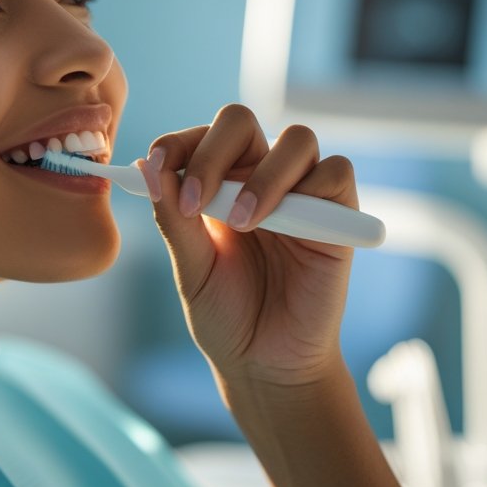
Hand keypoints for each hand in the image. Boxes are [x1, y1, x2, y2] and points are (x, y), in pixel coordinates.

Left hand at [137, 104, 358, 387]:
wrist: (264, 365)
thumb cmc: (225, 315)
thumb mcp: (190, 267)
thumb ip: (173, 217)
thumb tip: (147, 166)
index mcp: (219, 183)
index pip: (199, 136)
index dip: (176, 144)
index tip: (156, 169)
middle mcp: (260, 176)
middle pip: (240, 121)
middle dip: (212, 152)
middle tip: (196, 202)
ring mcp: (302, 192)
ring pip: (296, 138)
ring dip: (262, 174)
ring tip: (241, 223)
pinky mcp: (339, 215)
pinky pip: (336, 172)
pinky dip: (309, 189)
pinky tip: (282, 227)